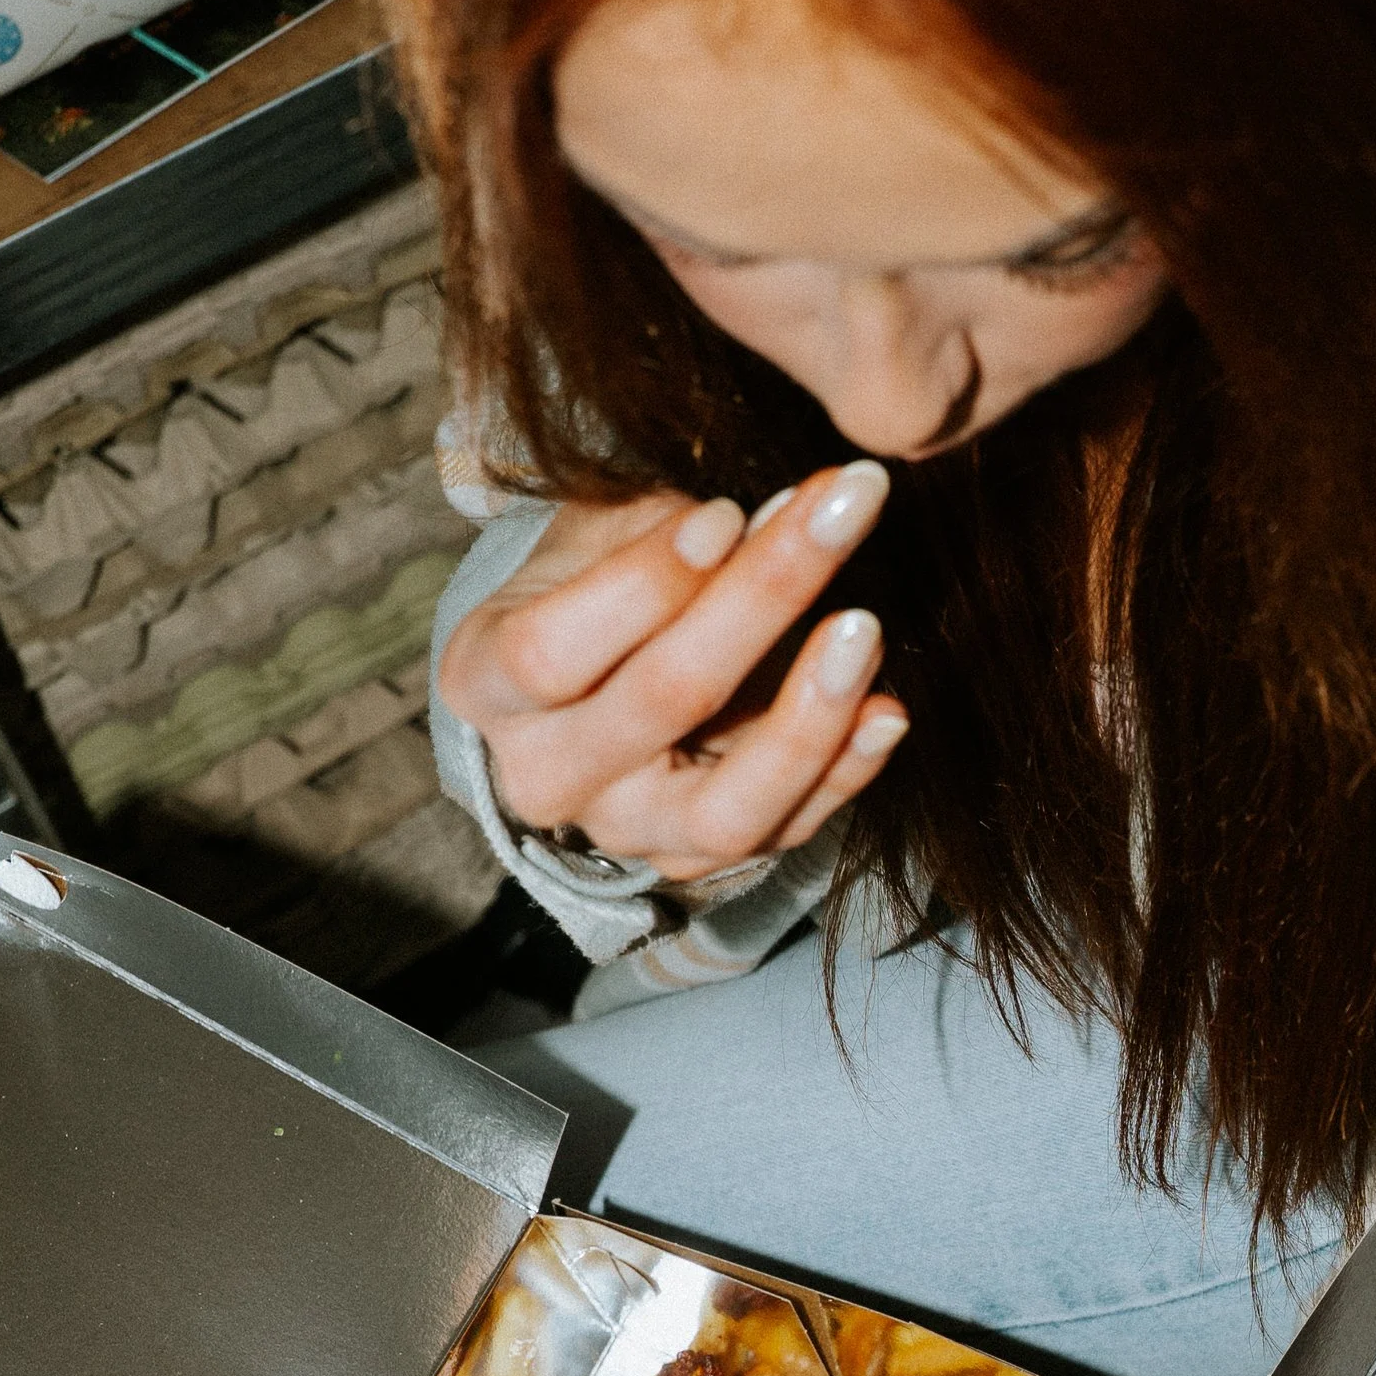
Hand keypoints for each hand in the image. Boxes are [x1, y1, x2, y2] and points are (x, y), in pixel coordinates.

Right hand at [439, 463, 908, 884]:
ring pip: (727, 808)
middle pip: (662, 700)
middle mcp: (547, 776)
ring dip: (809, 717)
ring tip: (866, 631)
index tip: (730, 512)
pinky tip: (889, 710)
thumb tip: (768, 519)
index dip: (647, 582)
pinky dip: (845, 772)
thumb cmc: (586, 592)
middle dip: (762, 595)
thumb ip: (655, 527)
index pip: (555, 648)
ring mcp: (628, 834)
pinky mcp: (700, 863)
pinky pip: (785, 831)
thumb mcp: (589, 539)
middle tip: (840, 513)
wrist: (583, 696)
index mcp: (487, 683)